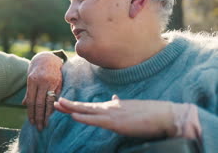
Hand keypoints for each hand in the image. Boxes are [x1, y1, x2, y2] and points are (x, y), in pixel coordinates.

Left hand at [23, 52, 62, 130]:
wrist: (48, 58)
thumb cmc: (37, 70)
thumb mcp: (30, 78)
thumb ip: (29, 92)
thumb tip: (25, 105)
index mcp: (32, 80)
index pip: (31, 101)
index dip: (31, 113)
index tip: (31, 122)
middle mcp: (42, 82)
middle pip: (40, 103)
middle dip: (39, 117)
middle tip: (39, 127)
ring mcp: (52, 82)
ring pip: (49, 102)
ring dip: (47, 115)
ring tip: (46, 124)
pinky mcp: (60, 83)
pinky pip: (57, 98)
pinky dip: (55, 107)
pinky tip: (53, 115)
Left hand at [54, 95, 176, 137]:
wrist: (166, 115)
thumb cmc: (152, 113)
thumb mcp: (133, 108)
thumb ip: (121, 104)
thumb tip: (114, 99)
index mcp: (114, 106)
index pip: (92, 107)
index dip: (78, 105)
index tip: (65, 103)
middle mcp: (111, 108)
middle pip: (85, 107)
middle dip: (69, 104)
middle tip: (55, 102)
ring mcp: (113, 114)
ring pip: (87, 111)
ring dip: (71, 108)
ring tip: (58, 104)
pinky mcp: (116, 122)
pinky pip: (96, 120)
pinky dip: (83, 117)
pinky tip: (73, 115)